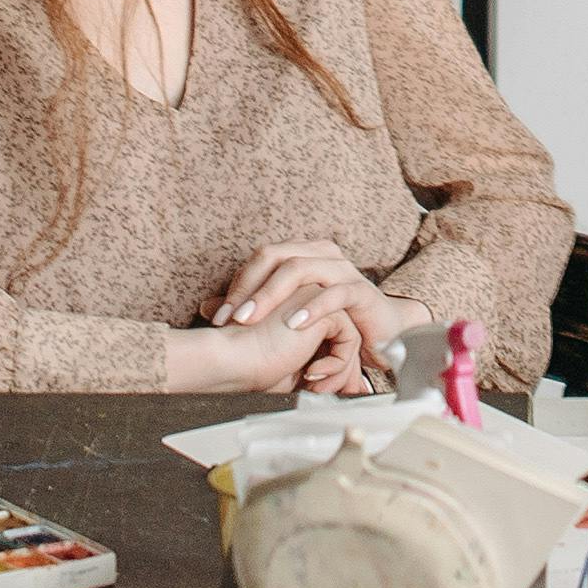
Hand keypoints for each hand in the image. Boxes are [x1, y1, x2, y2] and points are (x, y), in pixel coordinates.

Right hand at [156, 306, 342, 394]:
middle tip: (332, 395)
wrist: (232, 358)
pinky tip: (310, 375)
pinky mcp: (322, 304)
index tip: (322, 393)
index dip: (335, 370)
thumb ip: (318, 371)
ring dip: (339, 373)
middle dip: (344, 373)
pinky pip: (350, 338)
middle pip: (344, 339)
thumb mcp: (292, 372)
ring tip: (315, 389)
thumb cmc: (249, 366)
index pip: (332, 341)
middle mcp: (308, 299)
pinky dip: (337, 364)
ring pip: (350, 339)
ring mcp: (316, 297)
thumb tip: (352, 388)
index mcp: (298, 311)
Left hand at [213, 244, 411, 389]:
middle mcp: (321, 254)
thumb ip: (251, 308)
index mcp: (303, 254)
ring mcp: (342, 269)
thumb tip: (207, 307)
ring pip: (300, 269)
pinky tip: (295, 324)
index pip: (261, 257)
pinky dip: (312, 308)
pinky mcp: (361, 291)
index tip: (217, 316)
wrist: (381, 333)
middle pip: (275, 256)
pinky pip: (335, 293)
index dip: (237, 284)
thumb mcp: (287, 314)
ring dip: (271, 295)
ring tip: (251, 318)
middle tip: (230, 317)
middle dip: (248, 288)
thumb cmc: (330, 322)